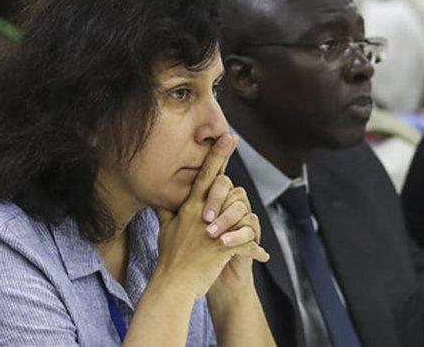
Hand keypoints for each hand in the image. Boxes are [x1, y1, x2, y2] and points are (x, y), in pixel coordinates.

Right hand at [154, 134, 268, 301]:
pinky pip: (245, 243)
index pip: (202, 177)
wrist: (171, 286)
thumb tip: (159, 198)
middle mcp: (200, 213)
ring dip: (246, 218)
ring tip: (256, 232)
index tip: (223, 137)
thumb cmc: (170, 259)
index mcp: (189, 209)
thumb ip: (166, 212)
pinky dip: (255, 250)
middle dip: (222, 157)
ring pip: (236, 210)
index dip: (213, 156)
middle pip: (215, 180)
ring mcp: (211, 228)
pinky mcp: (221, 247)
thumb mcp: (165, 231)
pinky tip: (264, 257)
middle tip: (232, 137)